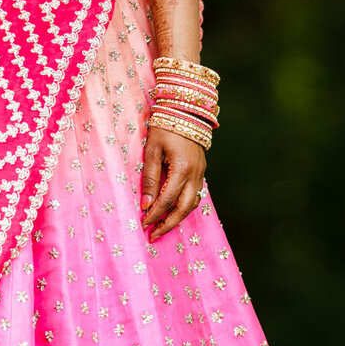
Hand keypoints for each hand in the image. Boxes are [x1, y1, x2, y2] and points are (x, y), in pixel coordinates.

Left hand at [141, 124, 205, 240]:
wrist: (186, 111)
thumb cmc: (165, 127)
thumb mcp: (152, 151)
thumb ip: (150, 179)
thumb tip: (146, 205)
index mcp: (182, 170)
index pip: (167, 201)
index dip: (154, 215)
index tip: (143, 225)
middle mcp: (195, 175)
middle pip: (184, 208)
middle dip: (169, 224)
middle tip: (154, 235)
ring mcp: (201, 173)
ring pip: (192, 203)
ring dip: (178, 217)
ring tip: (163, 226)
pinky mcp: (201, 171)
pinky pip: (195, 194)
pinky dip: (184, 206)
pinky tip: (173, 210)